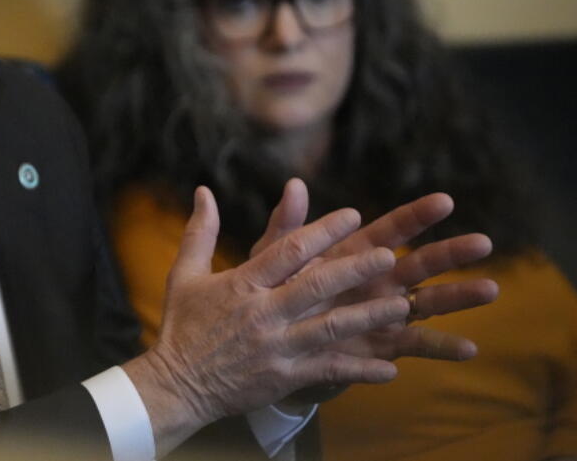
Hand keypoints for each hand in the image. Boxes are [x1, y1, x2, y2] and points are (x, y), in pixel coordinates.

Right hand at [122, 186, 410, 454]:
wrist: (174, 385)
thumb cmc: (182, 325)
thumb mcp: (186, 273)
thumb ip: (200, 231)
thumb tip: (203, 190)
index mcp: (242, 283)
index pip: (288, 250)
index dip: (323, 230)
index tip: (353, 215)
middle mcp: (262, 313)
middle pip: (315, 286)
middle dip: (354, 270)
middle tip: (389, 255)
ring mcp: (275, 348)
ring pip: (329, 329)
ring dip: (368, 317)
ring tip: (402, 306)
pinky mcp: (282, 378)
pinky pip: (327, 371)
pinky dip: (359, 370)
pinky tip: (390, 369)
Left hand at [251, 179, 499, 404]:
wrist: (268, 345)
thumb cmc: (273, 294)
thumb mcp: (273, 262)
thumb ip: (286, 229)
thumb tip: (295, 184)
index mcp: (355, 254)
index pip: (391, 230)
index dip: (416, 216)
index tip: (445, 201)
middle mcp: (378, 280)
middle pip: (421, 263)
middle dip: (451, 253)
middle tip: (483, 242)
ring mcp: (385, 312)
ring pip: (429, 302)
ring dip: (459, 297)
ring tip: (491, 289)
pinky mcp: (384, 345)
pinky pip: (417, 344)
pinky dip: (441, 346)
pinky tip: (469, 348)